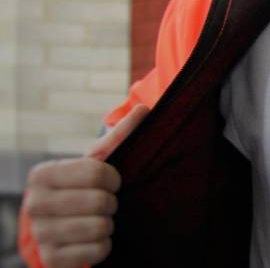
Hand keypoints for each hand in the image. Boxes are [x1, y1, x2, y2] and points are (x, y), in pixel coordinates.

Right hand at [22, 105, 148, 267]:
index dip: (114, 179)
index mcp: (42, 175)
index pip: (97, 173)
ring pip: (100, 228)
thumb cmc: (83, 187)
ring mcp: (41, 234)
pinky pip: (97, 251)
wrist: (64, 226)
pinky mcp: (52, 259)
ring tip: (99, 219)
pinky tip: (94, 240)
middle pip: (100, 202)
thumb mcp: (98, 161)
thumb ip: (119, 136)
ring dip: (109, 224)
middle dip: (111, 203)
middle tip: (105, 204)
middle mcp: (34, 205)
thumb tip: (143, 109)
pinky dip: (105, 246)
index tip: (112, 181)